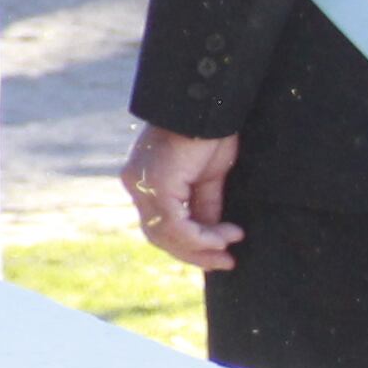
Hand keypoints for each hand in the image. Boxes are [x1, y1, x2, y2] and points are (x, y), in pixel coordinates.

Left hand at [127, 124, 242, 272]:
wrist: (207, 107)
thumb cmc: (208, 135)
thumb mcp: (207, 179)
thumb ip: (204, 208)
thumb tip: (212, 238)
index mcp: (145, 181)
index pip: (158, 226)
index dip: (188, 246)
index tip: (221, 254)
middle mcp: (136, 184)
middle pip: (158, 236)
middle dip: (194, 253)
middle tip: (227, 261)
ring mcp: (142, 185)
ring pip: (166, 235)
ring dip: (202, 247)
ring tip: (231, 244)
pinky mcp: (156, 185)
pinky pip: (176, 225)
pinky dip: (202, 237)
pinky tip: (226, 234)